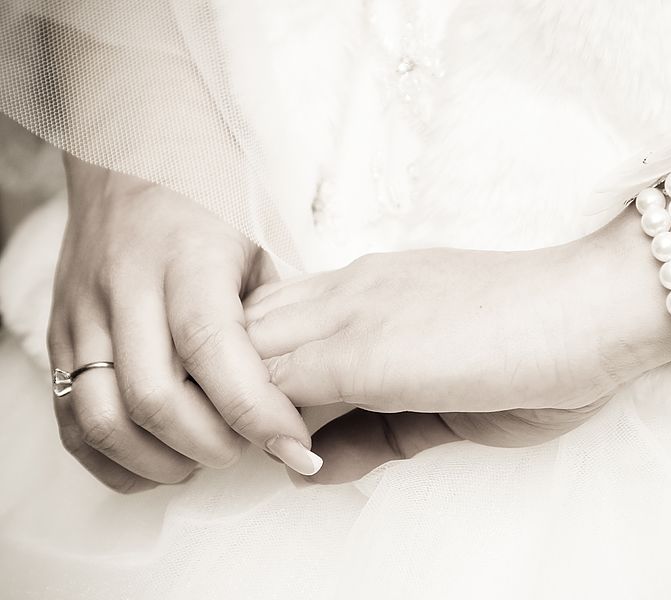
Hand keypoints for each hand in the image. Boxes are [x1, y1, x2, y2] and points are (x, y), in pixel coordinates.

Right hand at [48, 156, 319, 492]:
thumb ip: (270, 315)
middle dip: (212, 445)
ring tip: (204, 457)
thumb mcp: (258, 240)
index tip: (295, 444)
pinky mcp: (57, 332)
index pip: (213, 349)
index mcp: (185, 254)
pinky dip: (111, 457)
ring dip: (159, 460)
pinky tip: (156, 459)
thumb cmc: (210, 191)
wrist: (129, 147)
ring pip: (102, 418)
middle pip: (154, 398)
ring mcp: (82, 311)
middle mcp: (125, 285)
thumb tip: (297, 392)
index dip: (256, 411)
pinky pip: (67, 418)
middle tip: (252, 447)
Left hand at [244, 246, 617, 480]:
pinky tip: (290, 460)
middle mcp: (349, 288)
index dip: (254, 372)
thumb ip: (376, 433)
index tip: (269, 424)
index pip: (272, 316)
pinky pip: (269, 383)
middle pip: (240, 326)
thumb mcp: (443, 400)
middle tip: (250, 443)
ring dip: (238, 404)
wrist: (592, 309)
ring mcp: (349, 312)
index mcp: (371, 287)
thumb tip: (315, 469)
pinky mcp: (358, 350)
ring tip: (266, 454)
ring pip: (239, 348)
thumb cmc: (541, 345)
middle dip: (229, 385)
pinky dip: (261, 423)